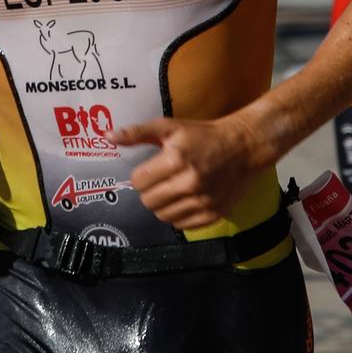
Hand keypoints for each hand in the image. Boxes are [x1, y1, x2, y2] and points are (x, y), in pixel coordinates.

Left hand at [114, 113, 271, 230]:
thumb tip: (107, 137)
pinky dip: (179, 215)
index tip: (151, 170)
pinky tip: (186, 200)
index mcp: (176, 159)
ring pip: (162, 216)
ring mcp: (203, 201)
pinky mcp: (213, 214)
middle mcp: (189, 183)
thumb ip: (137, 133)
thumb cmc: (204, 135)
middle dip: (150, 191)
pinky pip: (181, 225)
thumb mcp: (170, 127)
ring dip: (163, 205)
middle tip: (162, 180)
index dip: (141, 176)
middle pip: (148, 201)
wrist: (244, 147)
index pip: (138, 182)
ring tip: (173, 190)